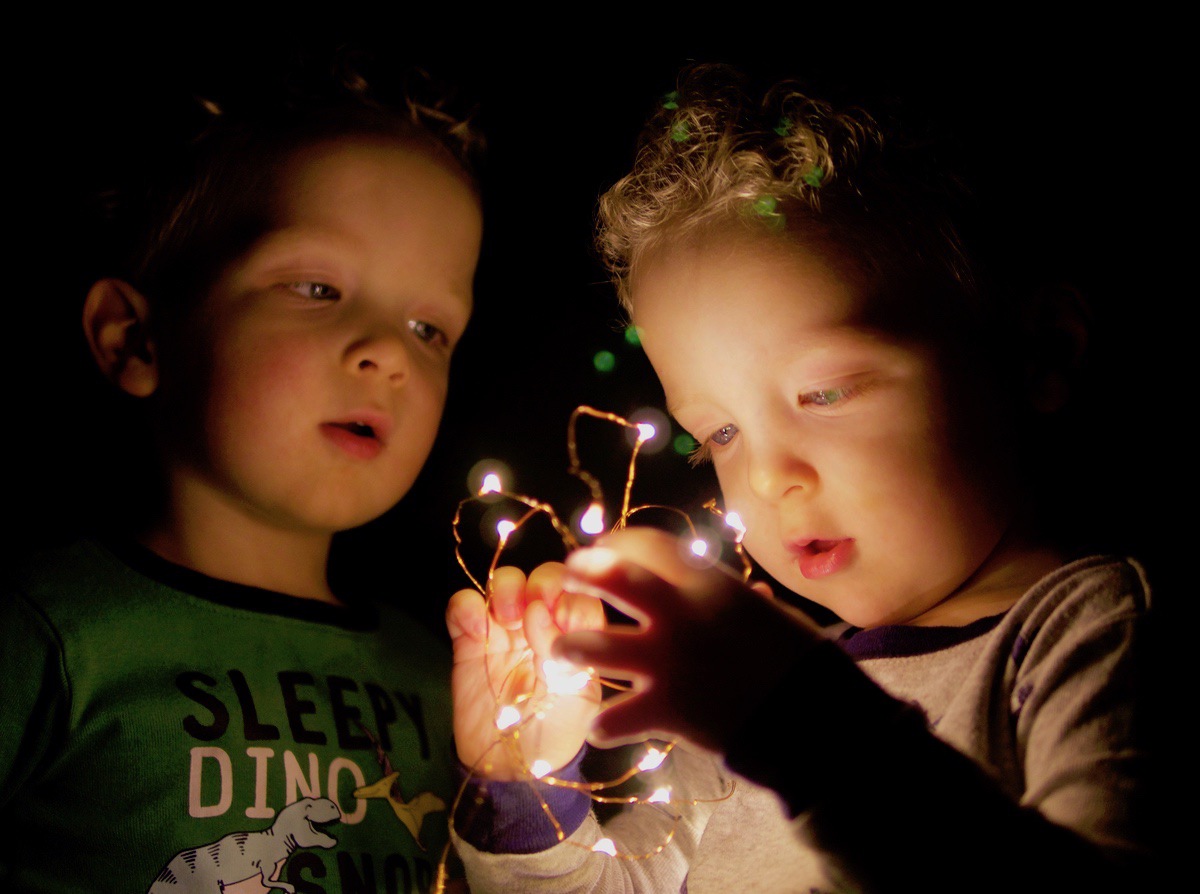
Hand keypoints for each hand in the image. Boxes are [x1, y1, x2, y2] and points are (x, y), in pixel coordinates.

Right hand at [447, 562, 604, 779]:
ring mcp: (506, 629)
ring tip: (507, 616)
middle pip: (545, 578)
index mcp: (577, 636)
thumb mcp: (579, 697)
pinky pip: (463, 606)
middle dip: (541, 583)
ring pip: (506, 581)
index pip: (580, 595)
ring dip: (506, 588)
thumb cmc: (555, 732)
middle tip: (534, 608)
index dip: (571, 599)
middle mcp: (544, 625)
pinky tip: (473, 629)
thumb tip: (543, 614)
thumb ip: (570, 653)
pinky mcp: (469, 639)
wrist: (511, 766)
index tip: (561, 617)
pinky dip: (466, 606)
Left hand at [553, 527, 823, 753]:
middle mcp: (682, 615)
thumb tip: (749, 594)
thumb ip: (741, 603)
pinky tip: (598, 727)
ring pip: (595, 647)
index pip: (649, 546)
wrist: (812, 718)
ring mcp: (669, 662)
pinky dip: (604, 725)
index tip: (604, 548)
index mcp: (709, 585)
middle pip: (615, 578)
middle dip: (584, 573)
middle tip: (565, 574)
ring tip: (562, 652)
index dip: (620, 543)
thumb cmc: (799, 661)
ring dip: (571, 648)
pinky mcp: (667, 709)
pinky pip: (616, 718)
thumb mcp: (771, 616)